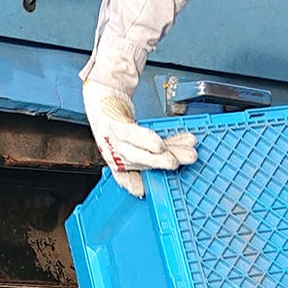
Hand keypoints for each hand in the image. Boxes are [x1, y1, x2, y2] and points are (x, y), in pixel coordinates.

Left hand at [83, 80, 196, 197]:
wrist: (101, 95)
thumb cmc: (120, 121)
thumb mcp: (137, 139)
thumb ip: (158, 148)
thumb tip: (186, 151)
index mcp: (118, 162)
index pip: (126, 179)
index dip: (136, 186)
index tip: (147, 192)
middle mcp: (113, 155)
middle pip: (140, 164)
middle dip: (162, 166)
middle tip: (179, 167)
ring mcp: (112, 141)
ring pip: (136, 154)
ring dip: (157, 158)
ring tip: (175, 160)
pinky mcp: (112, 125)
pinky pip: (130, 135)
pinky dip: (145, 140)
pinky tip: (157, 144)